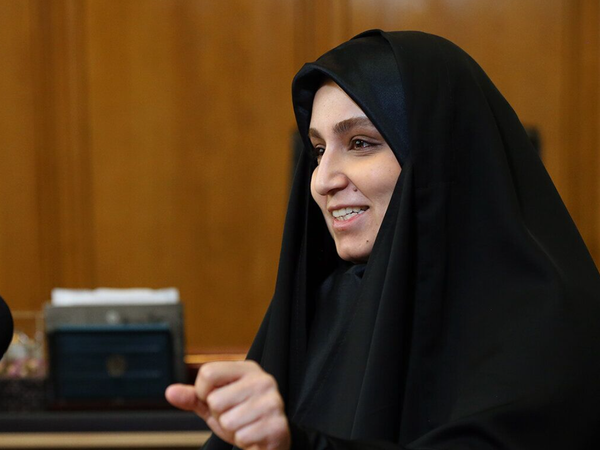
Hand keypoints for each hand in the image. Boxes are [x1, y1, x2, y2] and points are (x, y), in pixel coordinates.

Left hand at [166, 361, 290, 449]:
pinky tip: (253, 435)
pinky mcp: (278, 424)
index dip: (203, 393)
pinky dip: (243, 441)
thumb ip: (193, 397)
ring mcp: (273, 401)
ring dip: (232, 430)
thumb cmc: (240, 418)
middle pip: (215, 399)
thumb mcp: (214, 406)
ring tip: (244, 426)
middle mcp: (262, 380)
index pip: (207, 373)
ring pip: (228, 420)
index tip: (216, 401)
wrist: (269, 440)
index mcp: (247, 369)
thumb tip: (170, 392)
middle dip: (219, 416)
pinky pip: (242, 436)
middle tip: (235, 417)